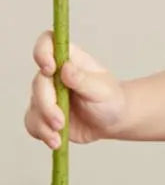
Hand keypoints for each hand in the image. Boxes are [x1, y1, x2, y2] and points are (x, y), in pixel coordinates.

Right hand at [25, 31, 125, 147]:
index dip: (42, 52)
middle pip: (38, 82)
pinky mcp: (44, 115)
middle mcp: (54, 75)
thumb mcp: (102, 89)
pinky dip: (42, 133)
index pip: (47, 43)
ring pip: (33, 106)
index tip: (49, 69)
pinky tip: (56, 141)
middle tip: (60, 121)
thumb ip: (83, 80)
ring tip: (60, 134)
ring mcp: (47, 95)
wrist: (112, 121)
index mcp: (69, 59)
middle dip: (47, 105)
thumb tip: (65, 68)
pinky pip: (33, 123)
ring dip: (44, 123)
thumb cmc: (110, 99)